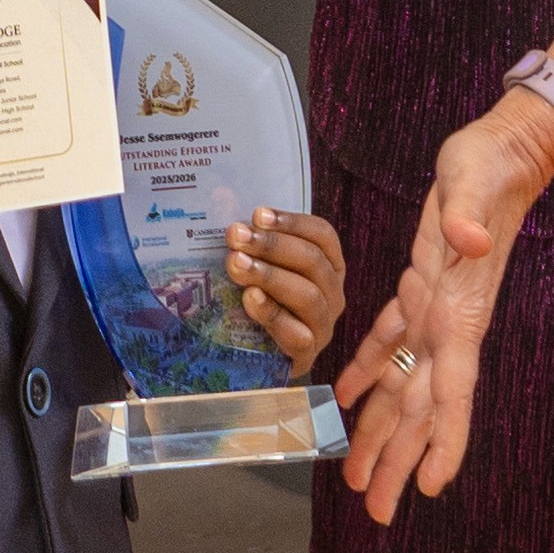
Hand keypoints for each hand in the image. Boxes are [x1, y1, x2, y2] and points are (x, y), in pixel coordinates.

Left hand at [227, 207, 348, 372]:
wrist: (257, 358)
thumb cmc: (258, 301)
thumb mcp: (255, 264)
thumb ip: (245, 234)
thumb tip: (221, 194)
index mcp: (327, 266)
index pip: (322, 235)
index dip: (292, 222)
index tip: (256, 215)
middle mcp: (332, 294)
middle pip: (313, 261)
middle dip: (272, 246)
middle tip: (236, 237)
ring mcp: (322, 326)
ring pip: (308, 295)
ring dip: (270, 276)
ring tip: (237, 265)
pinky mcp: (306, 356)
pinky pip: (297, 334)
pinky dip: (272, 314)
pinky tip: (249, 299)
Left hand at [333, 92, 553, 517]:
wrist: (501, 148)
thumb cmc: (489, 166)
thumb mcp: (474, 182)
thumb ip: (467, 215)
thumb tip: (468, 238)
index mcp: (461, 311)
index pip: (454, 389)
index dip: (444, 439)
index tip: (433, 486)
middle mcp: (449, 323)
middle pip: (421, 407)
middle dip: (400, 459)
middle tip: (375, 510)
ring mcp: (436, 310)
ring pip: (402, 385)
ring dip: (379, 430)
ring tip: (357, 476)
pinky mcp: (420, 287)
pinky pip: (389, 341)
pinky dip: (366, 370)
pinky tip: (346, 396)